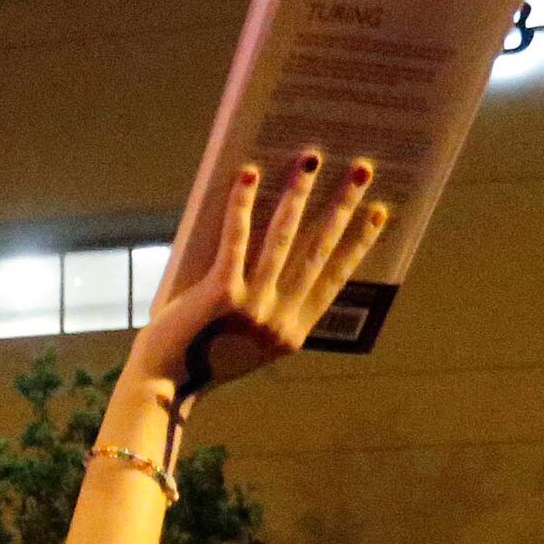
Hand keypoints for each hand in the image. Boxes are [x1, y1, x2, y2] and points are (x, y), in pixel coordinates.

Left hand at [124, 155, 390, 402]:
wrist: (164, 384)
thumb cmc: (203, 357)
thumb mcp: (252, 344)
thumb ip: (273, 313)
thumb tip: (284, 252)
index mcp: (293, 332)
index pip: (335, 278)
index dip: (359, 242)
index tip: (379, 212)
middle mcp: (280, 320)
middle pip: (317, 251)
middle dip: (342, 207)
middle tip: (362, 171)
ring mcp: (253, 306)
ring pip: (282, 238)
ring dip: (299, 194)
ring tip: (311, 160)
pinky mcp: (221, 293)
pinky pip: (236, 239)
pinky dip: (242, 203)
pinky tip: (250, 175)